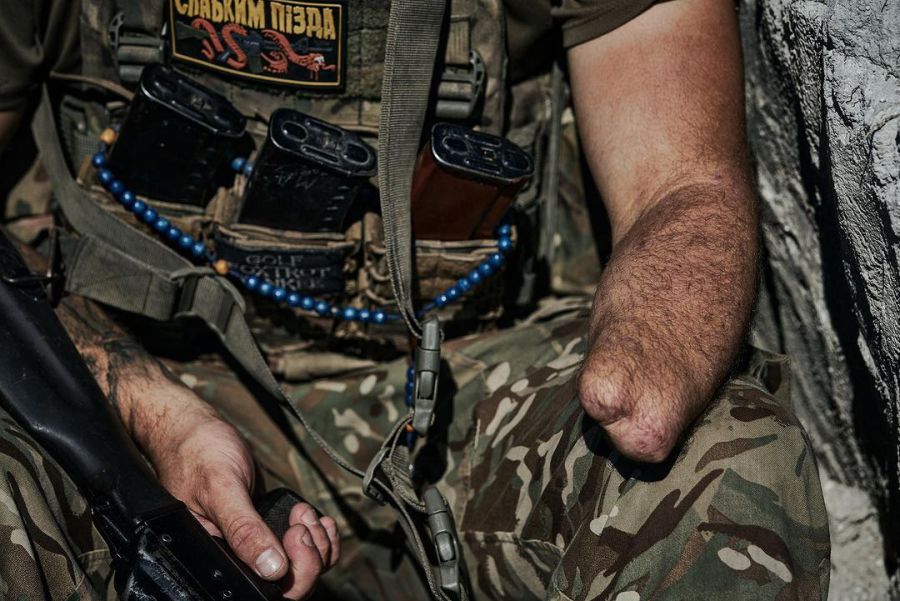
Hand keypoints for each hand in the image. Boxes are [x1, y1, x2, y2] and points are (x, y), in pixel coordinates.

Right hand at [146, 404, 339, 599]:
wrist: (196, 430)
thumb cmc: (198, 455)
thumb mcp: (221, 489)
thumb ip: (244, 529)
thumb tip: (272, 568)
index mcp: (217, 562)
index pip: (264, 591)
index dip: (292, 571)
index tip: (295, 533)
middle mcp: (237, 560)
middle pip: (290, 585)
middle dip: (309, 556)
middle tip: (302, 521)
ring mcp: (257, 545)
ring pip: (302, 567)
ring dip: (317, 544)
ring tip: (304, 512)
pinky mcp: (269, 529)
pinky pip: (303, 548)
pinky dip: (319, 536)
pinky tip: (317, 518)